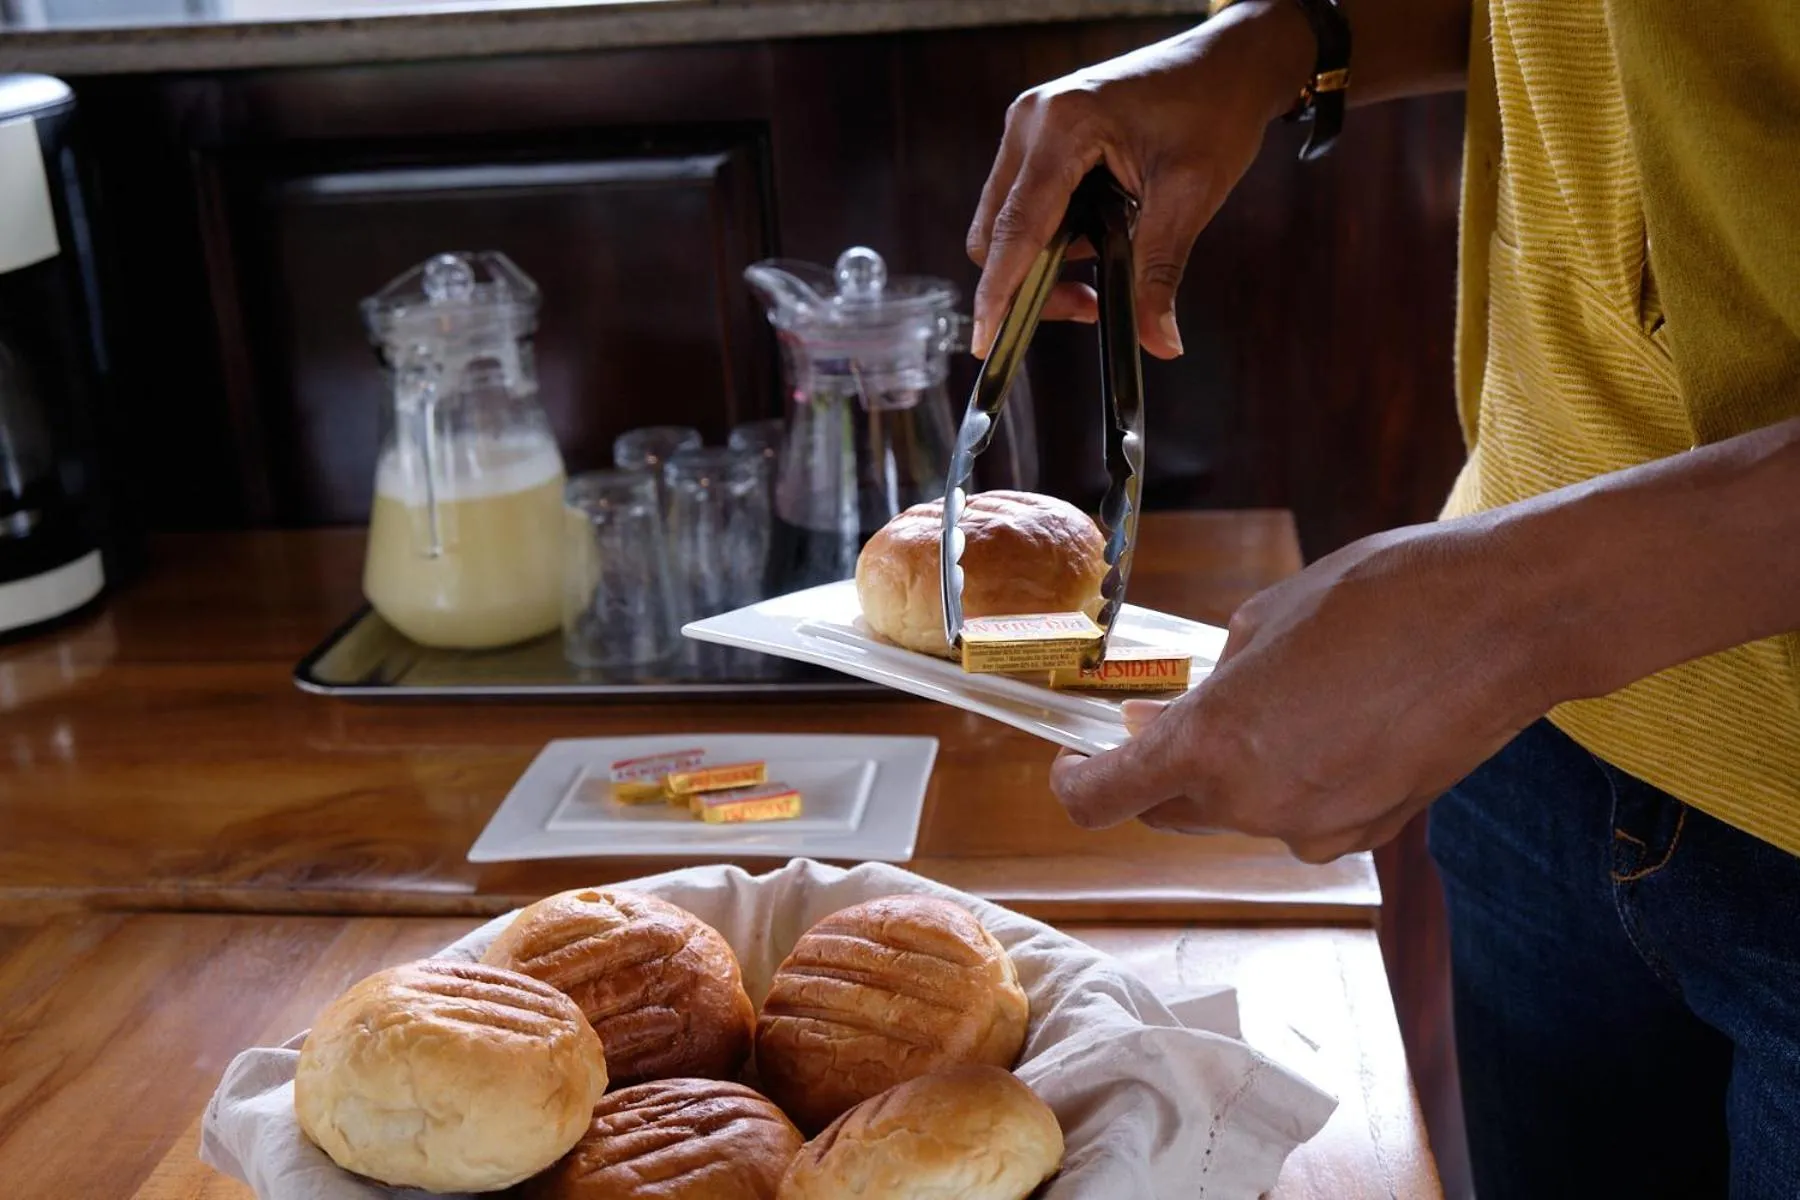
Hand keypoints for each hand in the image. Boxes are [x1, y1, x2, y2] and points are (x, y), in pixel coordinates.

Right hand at [966, 1, 1311, 358]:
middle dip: (1030, 283)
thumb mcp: (1190, 196)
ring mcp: (1030, 125)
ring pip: (1005, 222)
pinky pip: (1024, 201)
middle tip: (1090, 305)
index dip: (998, 295)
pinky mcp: (1039, 134)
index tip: (986, 343)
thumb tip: (1158, 341)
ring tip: (1106, 266)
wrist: (1229, 62)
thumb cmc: (1214, 109)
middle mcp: (1031, 122)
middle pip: (996, 233)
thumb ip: (1161, 272)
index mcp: (1061, 128)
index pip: (1015, 230)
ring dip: (1043, 260)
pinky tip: (1099, 234)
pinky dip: (1052, 234)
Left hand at [1049, 518, 1561, 861]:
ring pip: (1238, 813)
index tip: (1077, 757)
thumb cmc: (1384, 597)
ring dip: (1231, 773)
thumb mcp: (1264, 618)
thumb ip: (1211, 680)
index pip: (1103, 800)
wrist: (1507, 621)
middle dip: (1159, 767)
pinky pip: (1300, 816)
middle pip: (1169, 810)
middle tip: (1169, 712)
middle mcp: (1255, 805)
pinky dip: (1292, 781)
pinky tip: (1329, 724)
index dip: (1076, 781)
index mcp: (1212, 745)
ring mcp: (1317, 828)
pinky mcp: (1372, 831)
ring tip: (1270, 703)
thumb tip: (1182, 714)